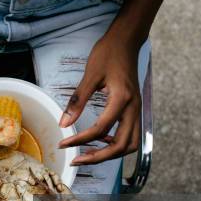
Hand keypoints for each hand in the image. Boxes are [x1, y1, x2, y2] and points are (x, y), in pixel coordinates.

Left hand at [58, 32, 140, 164]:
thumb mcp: (90, 75)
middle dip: (98, 158)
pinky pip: (130, 134)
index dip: (80, 140)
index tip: (63, 144)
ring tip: (89, 155)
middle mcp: (133, 108)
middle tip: (77, 160)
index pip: (100, 129)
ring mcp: (136, 110)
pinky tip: (100, 142)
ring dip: (111, 154)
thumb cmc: (108, 54)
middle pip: (121, 146)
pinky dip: (117, 144)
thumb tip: (63, 123)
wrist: (126, 41)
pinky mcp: (134, 109)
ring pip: (130, 144)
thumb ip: (77, 101)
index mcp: (121, 100)